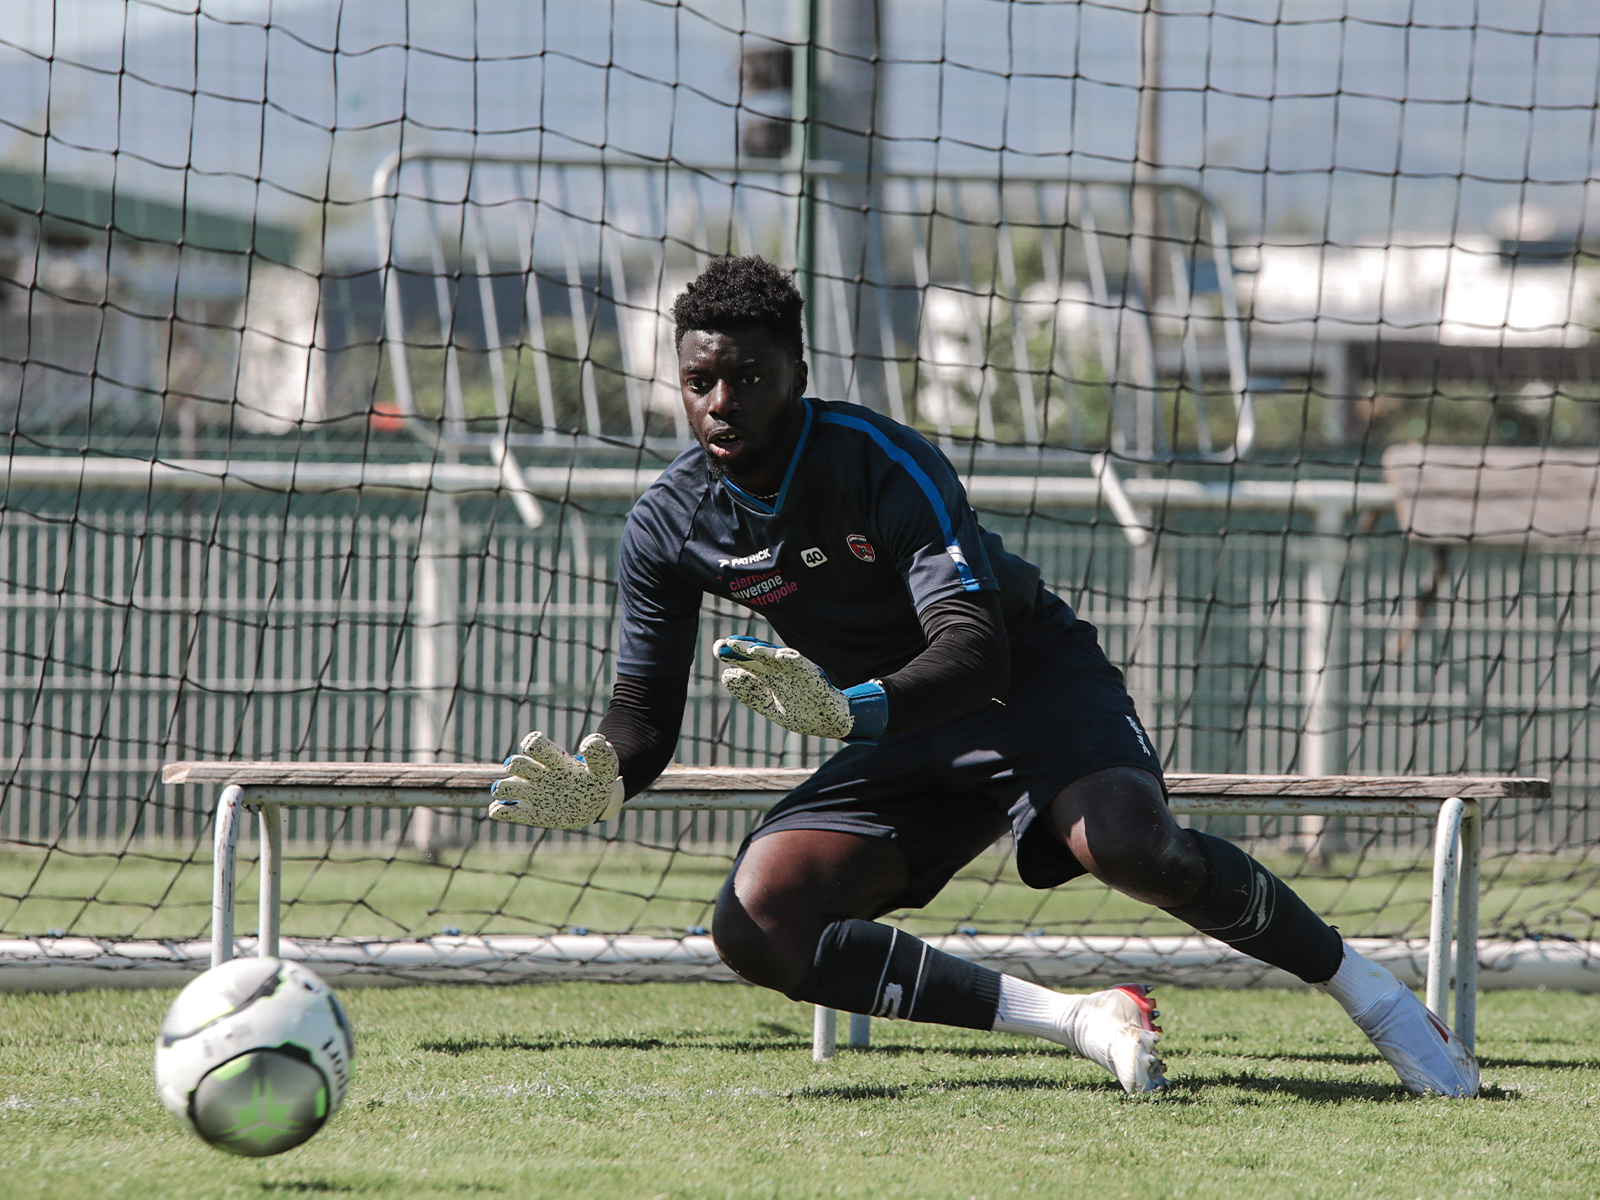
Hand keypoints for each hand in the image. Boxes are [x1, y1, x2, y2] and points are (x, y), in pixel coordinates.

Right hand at [487, 732, 625, 828]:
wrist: (597, 801)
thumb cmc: (598, 778)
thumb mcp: (605, 765)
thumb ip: (600, 752)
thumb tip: (589, 742)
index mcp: (553, 760)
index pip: (535, 745)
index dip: (532, 743)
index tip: (533, 747)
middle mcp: (539, 775)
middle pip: (517, 764)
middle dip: (516, 765)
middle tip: (530, 774)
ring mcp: (534, 794)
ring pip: (507, 787)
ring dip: (503, 788)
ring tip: (505, 790)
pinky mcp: (533, 814)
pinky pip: (509, 812)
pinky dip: (500, 810)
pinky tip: (500, 809)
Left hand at [713, 637, 886, 742]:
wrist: (833, 723)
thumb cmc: (803, 711)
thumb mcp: (770, 705)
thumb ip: (750, 693)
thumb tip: (727, 675)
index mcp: (772, 676)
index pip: (750, 661)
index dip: (734, 654)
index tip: (716, 648)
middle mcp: (785, 671)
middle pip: (763, 655)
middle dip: (745, 648)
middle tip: (726, 643)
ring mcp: (801, 674)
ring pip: (783, 660)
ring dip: (767, 653)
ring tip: (750, 649)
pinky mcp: (818, 682)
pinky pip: (807, 669)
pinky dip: (796, 662)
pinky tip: (783, 656)